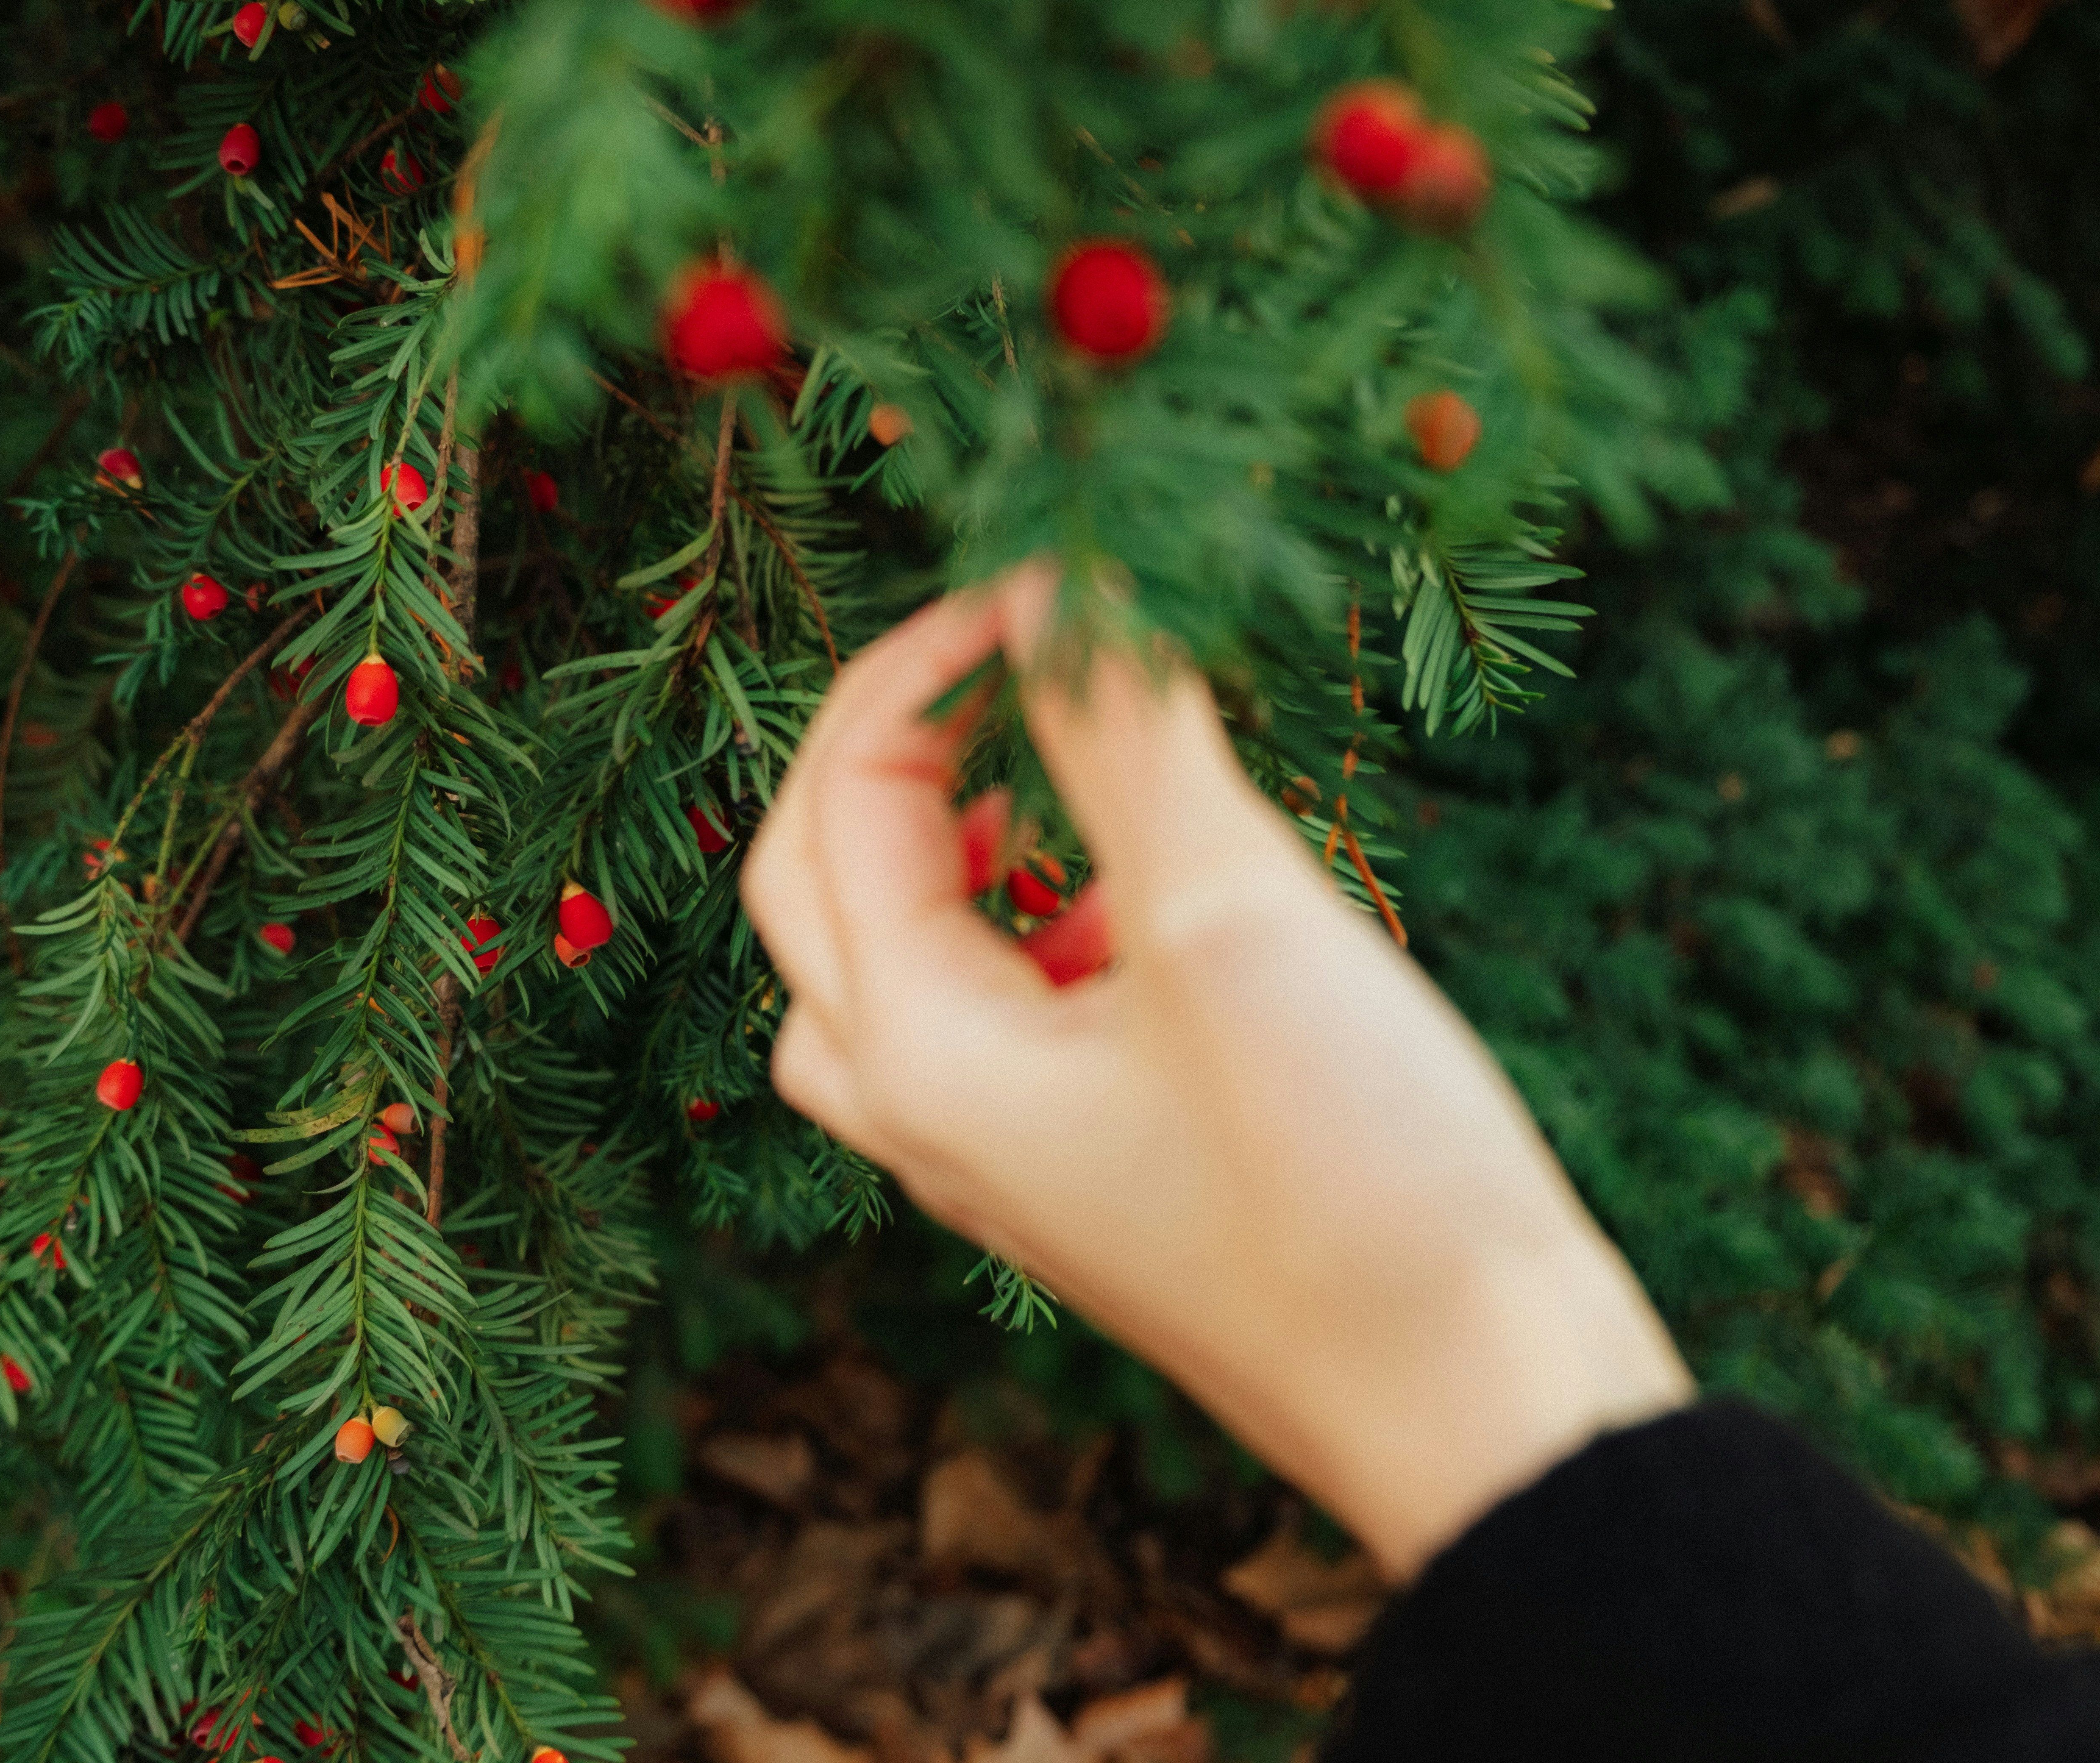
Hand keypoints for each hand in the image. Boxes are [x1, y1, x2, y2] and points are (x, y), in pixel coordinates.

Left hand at [741, 561, 1692, 1579]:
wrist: (1483, 1407)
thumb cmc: (1353, 1181)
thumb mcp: (1224, 918)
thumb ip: (1124, 733)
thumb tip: (1063, 572)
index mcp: (919, 1055)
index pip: (839, 807)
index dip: (921, 667)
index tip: (1043, 579)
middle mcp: (929, 1118)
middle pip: (818, 894)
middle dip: (889, 757)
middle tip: (1001, 668)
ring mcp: (1007, 1162)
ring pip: (897, 969)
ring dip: (945, 851)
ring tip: (1050, 785)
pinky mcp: (1095, 1178)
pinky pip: (998, 1025)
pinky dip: (1032, 932)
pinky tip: (1144, 906)